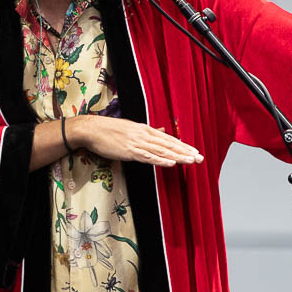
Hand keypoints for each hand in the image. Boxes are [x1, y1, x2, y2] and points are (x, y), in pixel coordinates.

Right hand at [68, 115, 203, 166]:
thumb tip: (162, 130)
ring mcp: (137, 143)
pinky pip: (148, 157)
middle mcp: (144, 135)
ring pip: (162, 151)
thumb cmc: (109, 130)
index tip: (195, 151)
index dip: (183, 146)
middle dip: (185, 152)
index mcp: (146, 130)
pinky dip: (160, 160)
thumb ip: (148, 131)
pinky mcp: (129, 151)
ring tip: (191, 161)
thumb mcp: (132, 128)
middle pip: (169, 145)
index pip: (169, 139)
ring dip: (177, 156)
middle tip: (200, 158)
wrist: (91, 129)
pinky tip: (171, 163)